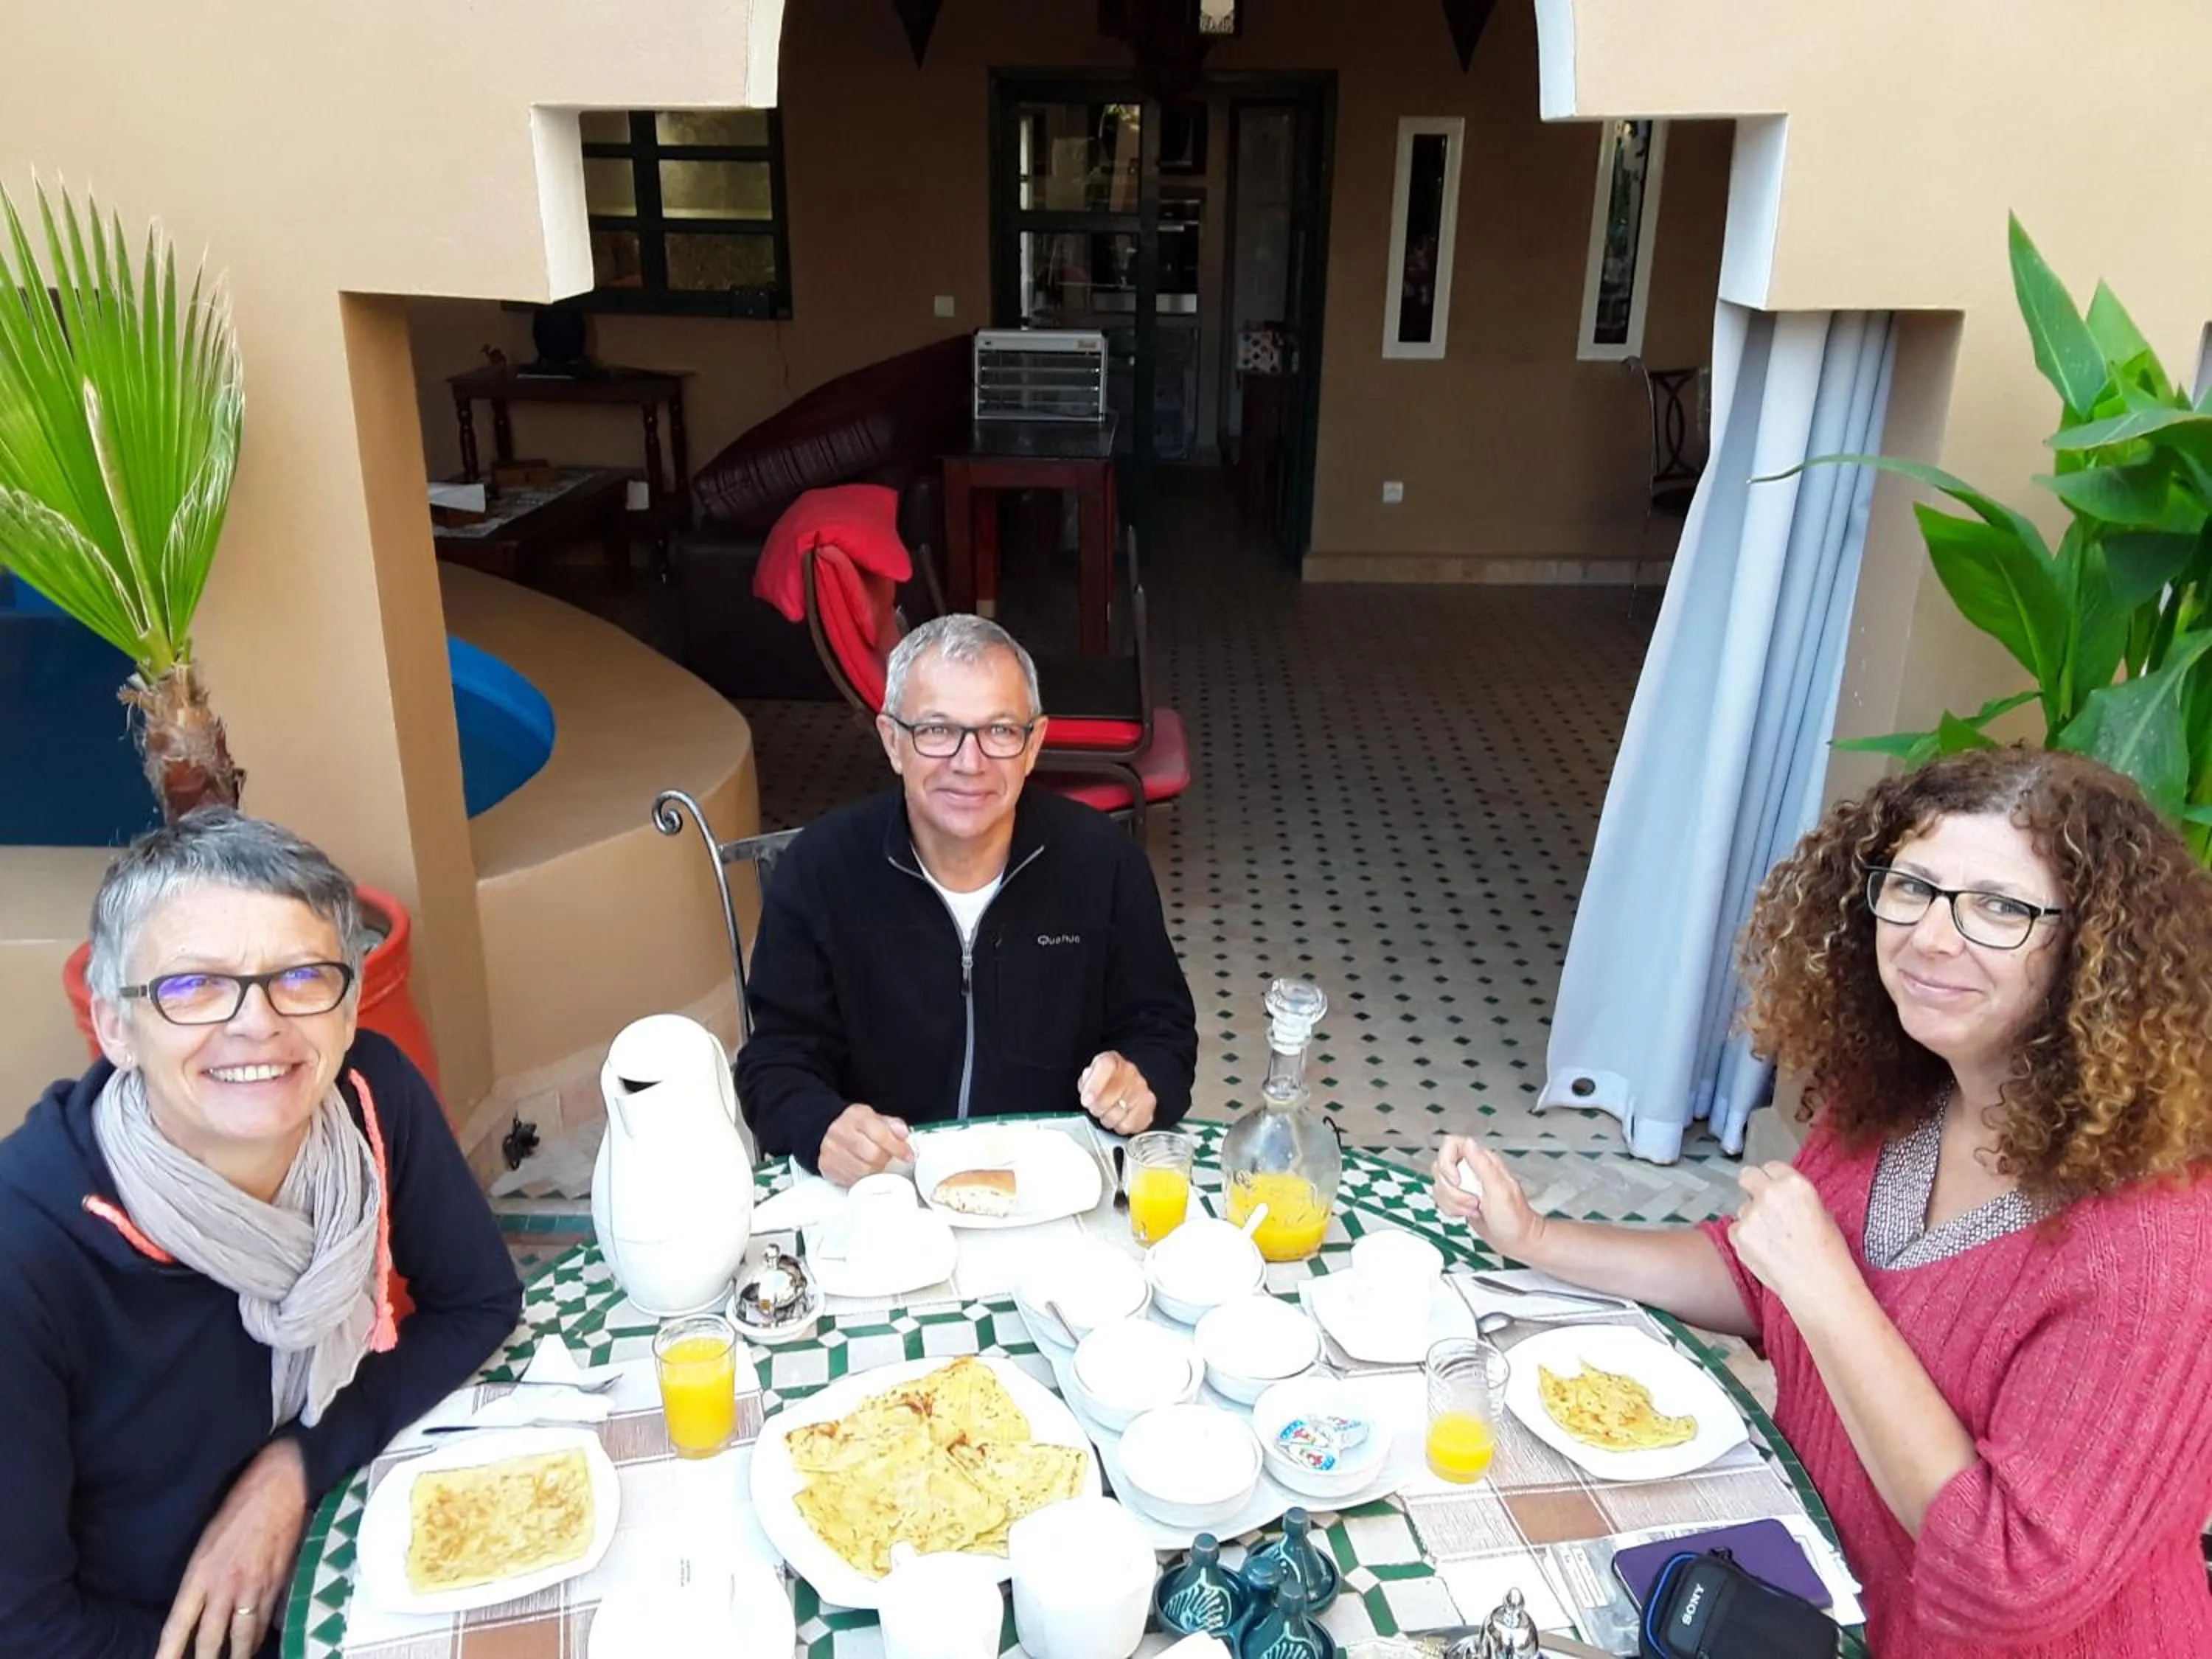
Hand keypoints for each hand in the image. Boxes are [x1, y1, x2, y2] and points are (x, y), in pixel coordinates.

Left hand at [157, 1438, 307, 1658]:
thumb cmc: (239, 1505)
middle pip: (211, 1639)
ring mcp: (254, 1586)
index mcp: (201, 1572)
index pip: (178, 1624)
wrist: (281, 1485)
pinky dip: (258, 1635)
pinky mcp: (278, 1582)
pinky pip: (265, 1619)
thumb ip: (201, 1575)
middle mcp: (225, 1585)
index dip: (168, 1651)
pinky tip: (255, 1643)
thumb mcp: (206, 1539)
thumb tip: (197, 1602)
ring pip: (242, 1635)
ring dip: (236, 1655)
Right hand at [818, 1103, 911, 1186]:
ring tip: (876, 1163)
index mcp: (856, 1116)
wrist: (827, 1131)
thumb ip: (893, 1125)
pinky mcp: (827, 1166)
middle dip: (886, 1160)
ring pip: (863, 1171)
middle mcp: (840, 1131)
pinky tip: (863, 1169)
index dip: (898, 1147)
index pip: (880, 1134)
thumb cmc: (855, 1127)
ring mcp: (832, 1150)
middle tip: (888, 1158)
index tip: (907, 1154)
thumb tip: (903, 1134)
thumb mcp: (875, 1119)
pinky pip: (852, 1180)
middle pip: (873, 1155)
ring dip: (875, 1171)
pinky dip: (862, 1178)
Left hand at [1077, 1052, 1155, 1135]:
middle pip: (1112, 1093)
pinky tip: (1118, 1119)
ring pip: (1119, 1113)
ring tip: (1107, 1113)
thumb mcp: (1089, 1078)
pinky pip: (1129, 1124)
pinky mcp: (1148, 1105)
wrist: (1124, 1087)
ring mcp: (1141, 1088)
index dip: (1094, 1085)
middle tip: (1094, 1109)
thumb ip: (1086, 1082)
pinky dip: (1120, 1126)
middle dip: (1098, 1107)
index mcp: (1112, 1061)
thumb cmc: (1104, 1084)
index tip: (1087, 1100)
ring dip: (1108, 1118)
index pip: (1106, 1067)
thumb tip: (1088, 1093)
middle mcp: (1129, 1071)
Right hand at [1431, 1137, 1546, 1258]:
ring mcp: (1465, 1184)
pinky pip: (1441, 1199)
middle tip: (1472, 1201)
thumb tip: (1468, 1143)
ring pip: (1439, 1185)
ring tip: (1474, 1208)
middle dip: (1451, 1191)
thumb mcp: (1499, 1189)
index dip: (1447, 1162)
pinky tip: (1468, 1213)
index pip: (1452, 1145)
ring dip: (1453, 1203)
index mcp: (1484, 1160)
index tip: (1457, 1181)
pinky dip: (1450, 1209)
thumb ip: (1482, 1165)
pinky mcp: (1460, 1198)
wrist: (1517, 1240)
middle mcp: (1472, 1169)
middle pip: (1440, 1168)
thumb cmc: (1515, 1218)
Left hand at [1730, 1162, 1857, 1310]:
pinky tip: (1763, 1252)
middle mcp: (1769, 1193)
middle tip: (1761, 1204)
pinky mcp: (1738, 1234)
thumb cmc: (1828, 1253)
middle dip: (1752, 1186)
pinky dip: (1745, 1238)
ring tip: (1772, 1241)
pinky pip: (1735, 1229)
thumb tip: (1781, 1195)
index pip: (1771, 1167)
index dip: (1773, 1180)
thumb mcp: (1821, 1212)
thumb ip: (1795, 1196)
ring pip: (1742, 1207)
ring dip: (1752, 1219)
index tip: (1774, 1189)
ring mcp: (1751, 1213)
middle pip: (1747, 1175)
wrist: (1819, 1284)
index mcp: (1794, 1183)